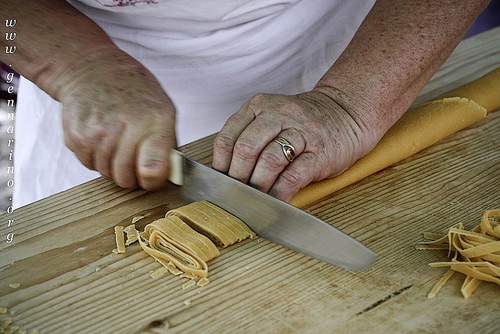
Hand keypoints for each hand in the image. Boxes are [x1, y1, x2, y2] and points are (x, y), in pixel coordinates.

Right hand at [56, 50, 175, 189]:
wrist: (92, 67)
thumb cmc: (134, 90)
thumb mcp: (163, 108)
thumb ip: (167, 144)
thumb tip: (170, 176)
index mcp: (156, 120)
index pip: (154, 169)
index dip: (154, 181)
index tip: (153, 177)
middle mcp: (126, 125)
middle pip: (126, 178)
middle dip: (132, 177)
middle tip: (134, 163)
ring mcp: (98, 131)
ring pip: (106, 173)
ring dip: (112, 167)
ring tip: (117, 144)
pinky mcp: (77, 135)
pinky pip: (88, 164)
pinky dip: (95, 158)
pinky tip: (101, 138)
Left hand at [212, 89, 377, 201]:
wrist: (346, 114)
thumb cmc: (303, 123)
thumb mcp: (271, 118)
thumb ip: (248, 137)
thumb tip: (224, 174)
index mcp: (260, 105)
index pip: (228, 137)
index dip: (220, 165)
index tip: (220, 182)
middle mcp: (279, 114)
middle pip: (246, 149)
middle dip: (237, 178)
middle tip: (235, 194)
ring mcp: (302, 132)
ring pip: (269, 161)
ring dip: (257, 186)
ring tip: (254, 199)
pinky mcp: (320, 153)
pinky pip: (293, 176)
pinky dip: (280, 193)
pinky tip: (274, 202)